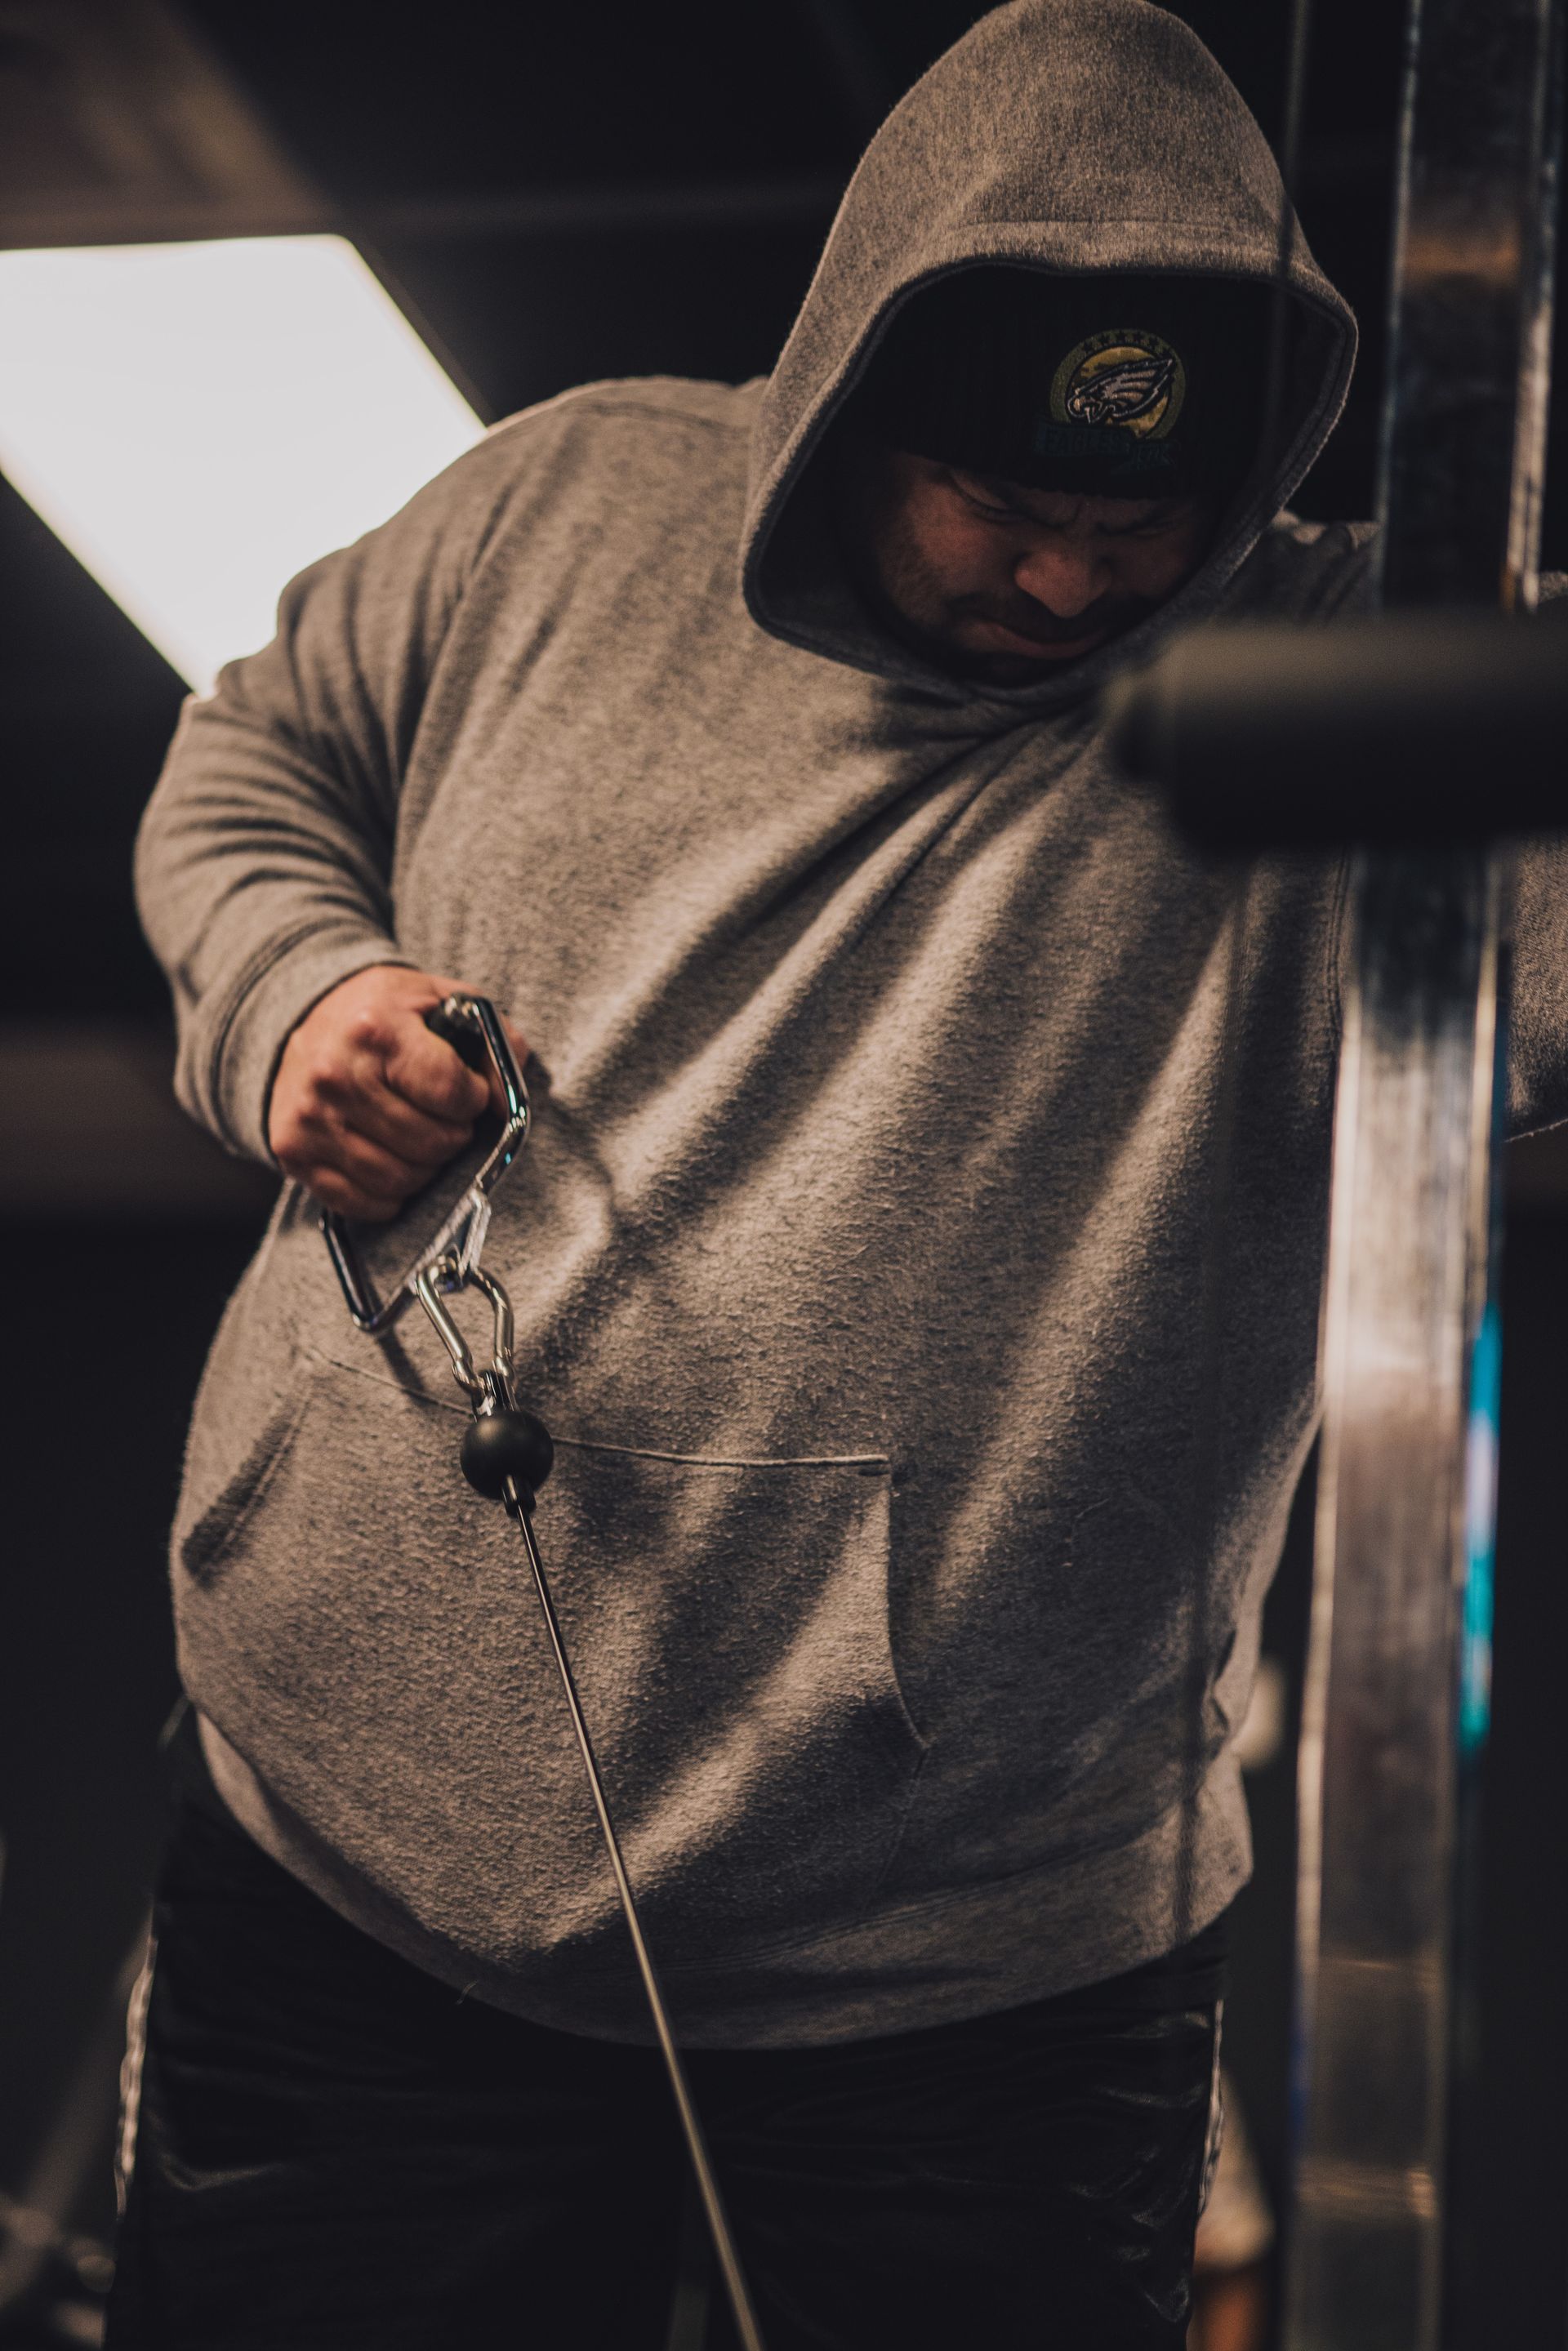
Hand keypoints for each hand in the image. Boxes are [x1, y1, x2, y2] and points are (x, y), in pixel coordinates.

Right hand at [268, 965, 527, 1219]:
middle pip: (430, 1143)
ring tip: (422, 1141)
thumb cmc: (382, 1013)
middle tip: (448, 1121)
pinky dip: (389, 1195)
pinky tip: (393, 1162)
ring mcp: (309, 1117)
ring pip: (399, 1179)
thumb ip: (491, 1041)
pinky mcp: (293, 1151)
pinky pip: (361, 1202)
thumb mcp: (442, 1000)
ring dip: (426, 1169)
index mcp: (376, 1029)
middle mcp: (336, 1075)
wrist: (303, 1014)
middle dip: (454, 1137)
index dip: (474, 1100)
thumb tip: (509, 1101)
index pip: (451, 1092)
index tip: (469, 1093)